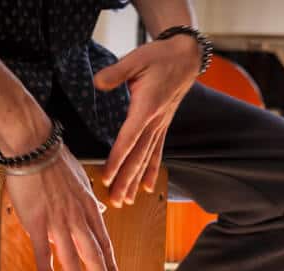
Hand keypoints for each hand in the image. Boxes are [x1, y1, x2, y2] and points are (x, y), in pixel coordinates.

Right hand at [4, 148, 120, 270]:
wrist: (34, 147)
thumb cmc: (56, 161)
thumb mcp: (81, 180)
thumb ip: (90, 199)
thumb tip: (99, 208)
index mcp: (89, 209)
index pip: (104, 243)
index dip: (110, 265)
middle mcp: (78, 219)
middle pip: (94, 255)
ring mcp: (58, 222)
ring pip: (72, 258)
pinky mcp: (37, 223)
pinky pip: (43, 253)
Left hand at [94, 35, 200, 206]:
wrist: (185, 57)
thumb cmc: (159, 57)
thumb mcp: (135, 59)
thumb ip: (115, 73)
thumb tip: (99, 82)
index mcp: (146, 108)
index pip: (128, 139)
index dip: (117, 160)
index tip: (106, 177)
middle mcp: (154, 122)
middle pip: (138, 157)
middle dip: (126, 181)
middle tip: (115, 201)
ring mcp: (160, 127)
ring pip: (146, 159)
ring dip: (136, 182)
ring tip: (127, 201)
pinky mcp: (162, 127)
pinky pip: (156, 153)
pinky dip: (151, 172)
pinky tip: (147, 188)